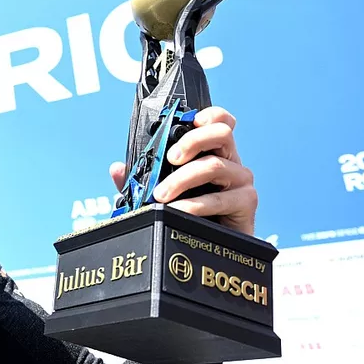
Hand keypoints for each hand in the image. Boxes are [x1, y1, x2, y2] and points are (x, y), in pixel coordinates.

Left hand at [109, 106, 257, 235]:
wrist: (212, 248)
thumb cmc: (189, 214)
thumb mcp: (163, 192)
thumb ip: (142, 179)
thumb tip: (117, 169)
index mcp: (212, 152)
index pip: (219, 121)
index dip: (207, 114)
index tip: (188, 121)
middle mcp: (230, 161)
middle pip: (221, 132)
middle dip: (191, 141)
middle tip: (170, 158)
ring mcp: (240, 180)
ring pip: (214, 165)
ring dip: (182, 179)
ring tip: (161, 195)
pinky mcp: (246, 202)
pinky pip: (219, 198)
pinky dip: (194, 205)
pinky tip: (178, 210)